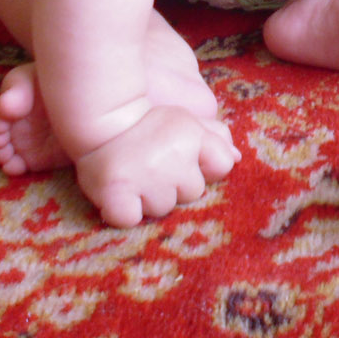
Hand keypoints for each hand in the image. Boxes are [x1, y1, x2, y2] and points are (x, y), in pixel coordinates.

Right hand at [74, 104, 239, 226]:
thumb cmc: (146, 124)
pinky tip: (120, 194)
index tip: (183, 162)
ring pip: (163, 208)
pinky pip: (131, 219)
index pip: (222, 165)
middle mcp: (174, 157)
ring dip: (150, 199)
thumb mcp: (183, 121)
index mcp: (192, 136)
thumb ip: (214, 137)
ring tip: (135, 177)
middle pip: (193, 192)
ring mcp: (146, 178)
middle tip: (153, 167)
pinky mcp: (117, 194)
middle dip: (176, 185)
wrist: (100, 119)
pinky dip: (124, 212)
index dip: (205, 168)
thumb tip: (238, 157)